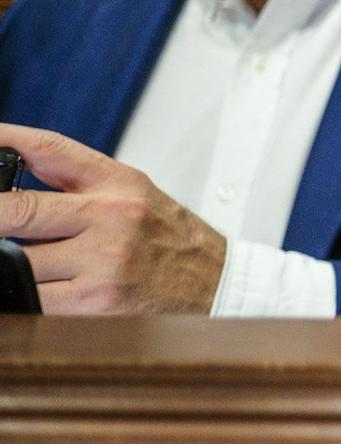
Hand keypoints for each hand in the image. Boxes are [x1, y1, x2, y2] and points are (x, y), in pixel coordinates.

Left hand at [0, 123, 226, 314]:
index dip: (4, 141)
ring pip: (17, 260)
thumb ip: (77, 186)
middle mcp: (111, 216)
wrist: (217, 284)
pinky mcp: (96, 302)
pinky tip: (32, 288)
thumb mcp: (135, 194)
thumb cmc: (171, 240)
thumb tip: (9, 179)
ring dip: (9, 262)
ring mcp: (103, 261)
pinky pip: (33, 299)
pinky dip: (21, 295)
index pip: (49, 151)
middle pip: (19, 210)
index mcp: (118, 183)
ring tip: (20, 260)